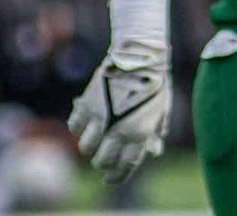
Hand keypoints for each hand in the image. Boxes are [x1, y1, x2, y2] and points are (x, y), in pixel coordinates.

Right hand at [67, 0, 171, 184]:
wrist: (140, 56)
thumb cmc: (154, 83)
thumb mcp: (161, 110)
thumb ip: (156, 132)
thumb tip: (154, 151)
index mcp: (140, 134)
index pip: (124, 167)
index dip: (116, 177)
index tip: (110, 180)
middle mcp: (119, 130)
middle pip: (102, 161)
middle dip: (102, 162)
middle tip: (102, 158)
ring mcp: (101, 118)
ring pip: (86, 147)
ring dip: (89, 145)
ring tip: (95, 138)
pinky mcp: (87, 104)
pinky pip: (75, 126)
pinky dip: (78, 125)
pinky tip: (87, 119)